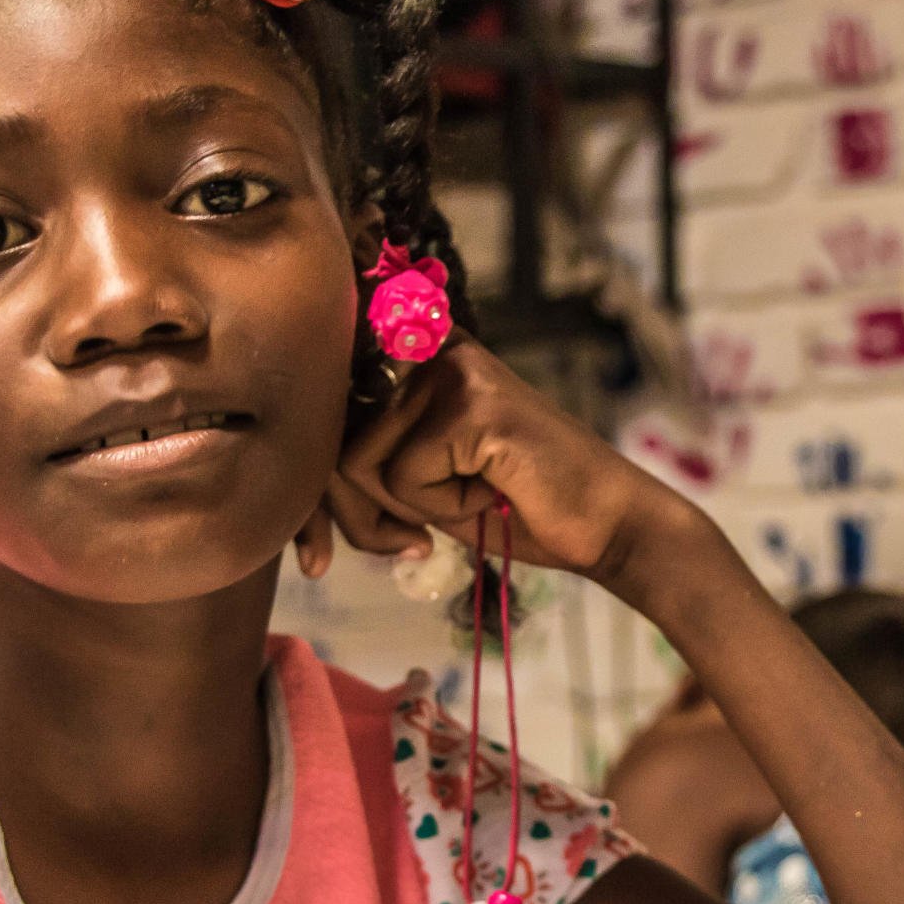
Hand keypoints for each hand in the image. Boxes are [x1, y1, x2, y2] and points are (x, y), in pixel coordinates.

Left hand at [328, 339, 712, 596]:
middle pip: (332, 440)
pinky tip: (493, 495)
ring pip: (360, 462)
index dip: (319, 489)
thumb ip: (366, 466)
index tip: (315, 554)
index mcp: (420, 358)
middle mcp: (431, 349)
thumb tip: (296, 472)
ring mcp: (452, 371)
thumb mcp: (424, 487)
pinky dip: (440, 509)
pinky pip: (402, 476)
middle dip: (357, 513)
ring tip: (471, 503)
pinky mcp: (470, 404)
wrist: (607, 526)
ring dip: (405, 511)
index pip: (329, 410)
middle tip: (409, 544)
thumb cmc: (519, 509)